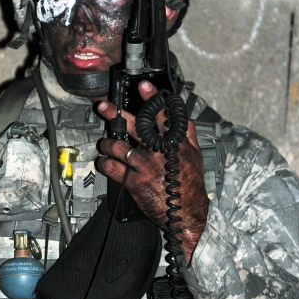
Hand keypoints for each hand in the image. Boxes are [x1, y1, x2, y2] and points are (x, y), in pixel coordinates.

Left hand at [95, 80, 208, 265]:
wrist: (186, 212)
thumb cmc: (190, 184)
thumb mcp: (195, 155)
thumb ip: (187, 134)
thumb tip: (183, 116)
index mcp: (174, 142)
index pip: (162, 114)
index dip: (152, 97)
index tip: (143, 85)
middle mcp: (158, 151)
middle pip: (134, 126)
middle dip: (115, 113)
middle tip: (103, 106)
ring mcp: (145, 166)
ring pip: (118, 146)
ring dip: (107, 143)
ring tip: (104, 142)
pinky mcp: (134, 182)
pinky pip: (113, 168)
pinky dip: (105, 163)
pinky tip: (103, 162)